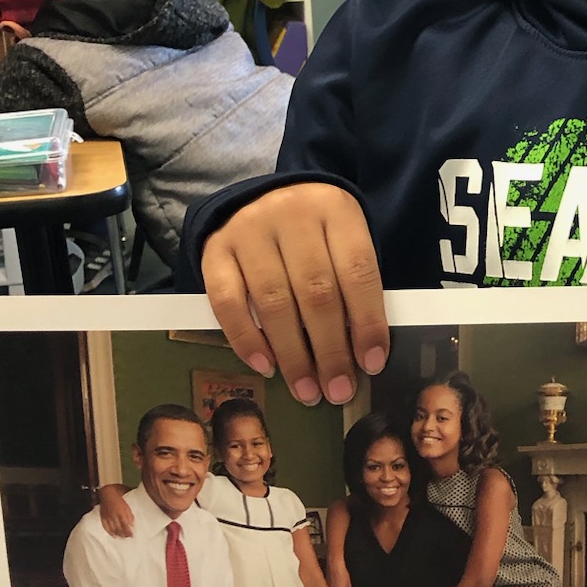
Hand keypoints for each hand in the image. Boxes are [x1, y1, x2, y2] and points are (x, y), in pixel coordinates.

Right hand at [96, 483, 133, 537]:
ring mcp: (108, 516)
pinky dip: (110, 532)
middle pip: (119, 527)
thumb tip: (133, 521)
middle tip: (128, 537)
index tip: (132, 534)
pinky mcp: (103, 517)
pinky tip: (114, 535)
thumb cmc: (119, 494)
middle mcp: (114, 514)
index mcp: (121, 510)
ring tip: (123, 537)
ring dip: (118, 534)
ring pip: (113, 528)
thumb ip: (130, 512)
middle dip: (124, 533)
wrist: (107, 492)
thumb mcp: (128, 502)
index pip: (125, 523)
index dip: (129, 530)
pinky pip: (106, 526)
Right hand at [202, 182, 387, 404]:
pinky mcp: (215, 249)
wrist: (258, 195)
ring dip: (293, 354)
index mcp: (335, 210)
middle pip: (316, 292)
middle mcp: (291, 214)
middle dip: (330, 349)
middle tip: (338, 390)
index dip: (368, 321)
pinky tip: (265, 367)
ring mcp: (249, 230)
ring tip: (306, 390)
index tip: (372, 364)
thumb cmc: (313, 232)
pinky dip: (246, 338)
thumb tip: (362, 355)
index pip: (358, 270)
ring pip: (274, 301)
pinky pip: (227, 301)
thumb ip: (352, 286)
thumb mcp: (342, 241)